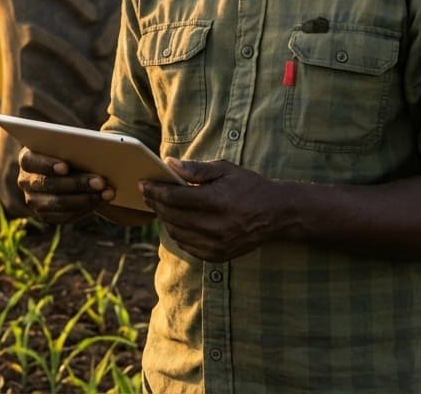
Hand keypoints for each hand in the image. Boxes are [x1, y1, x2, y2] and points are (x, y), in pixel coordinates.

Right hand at [16, 147, 113, 224]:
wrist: (68, 168)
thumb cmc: (68, 150)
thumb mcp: (68, 145)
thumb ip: (73, 146)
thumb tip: (96, 147)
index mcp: (27, 158)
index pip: (31, 161)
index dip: (47, 165)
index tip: (66, 167)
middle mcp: (25, 181)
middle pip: (48, 184)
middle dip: (77, 183)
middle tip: (100, 181)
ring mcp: (33, 200)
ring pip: (57, 203)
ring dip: (85, 198)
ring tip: (106, 193)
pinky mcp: (45, 215)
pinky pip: (63, 216)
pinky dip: (83, 208)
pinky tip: (99, 201)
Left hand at [140, 158, 285, 260]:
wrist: (276, 213)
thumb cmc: (248, 186)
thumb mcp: (224, 170)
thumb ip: (195, 169)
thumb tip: (169, 164)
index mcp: (215, 200)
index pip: (174, 198)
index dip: (155, 190)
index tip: (144, 183)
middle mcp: (214, 226)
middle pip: (172, 216)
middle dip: (156, 203)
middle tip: (147, 193)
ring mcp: (216, 244)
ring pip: (176, 233)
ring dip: (165, 219)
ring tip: (161, 206)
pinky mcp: (218, 256)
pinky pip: (188, 246)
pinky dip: (178, 234)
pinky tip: (177, 222)